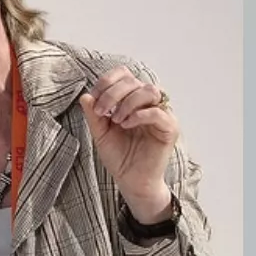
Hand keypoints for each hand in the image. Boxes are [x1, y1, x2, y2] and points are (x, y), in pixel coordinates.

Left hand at [81, 68, 178, 209]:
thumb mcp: (100, 133)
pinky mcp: (170, 128)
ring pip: (149, 91)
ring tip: (116, 120)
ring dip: (128, 102)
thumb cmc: (119, 156)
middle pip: (134, 81)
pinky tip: (126, 124)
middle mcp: (148, 103)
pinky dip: (139, 115)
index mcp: (132, 99)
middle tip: (101, 112)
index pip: (124, 75)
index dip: (108, 81)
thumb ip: (94, 115)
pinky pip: (158, 112)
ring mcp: (162, 114)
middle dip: (113, 94)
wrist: (131, 180)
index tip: (94, 99)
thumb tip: (86, 96)